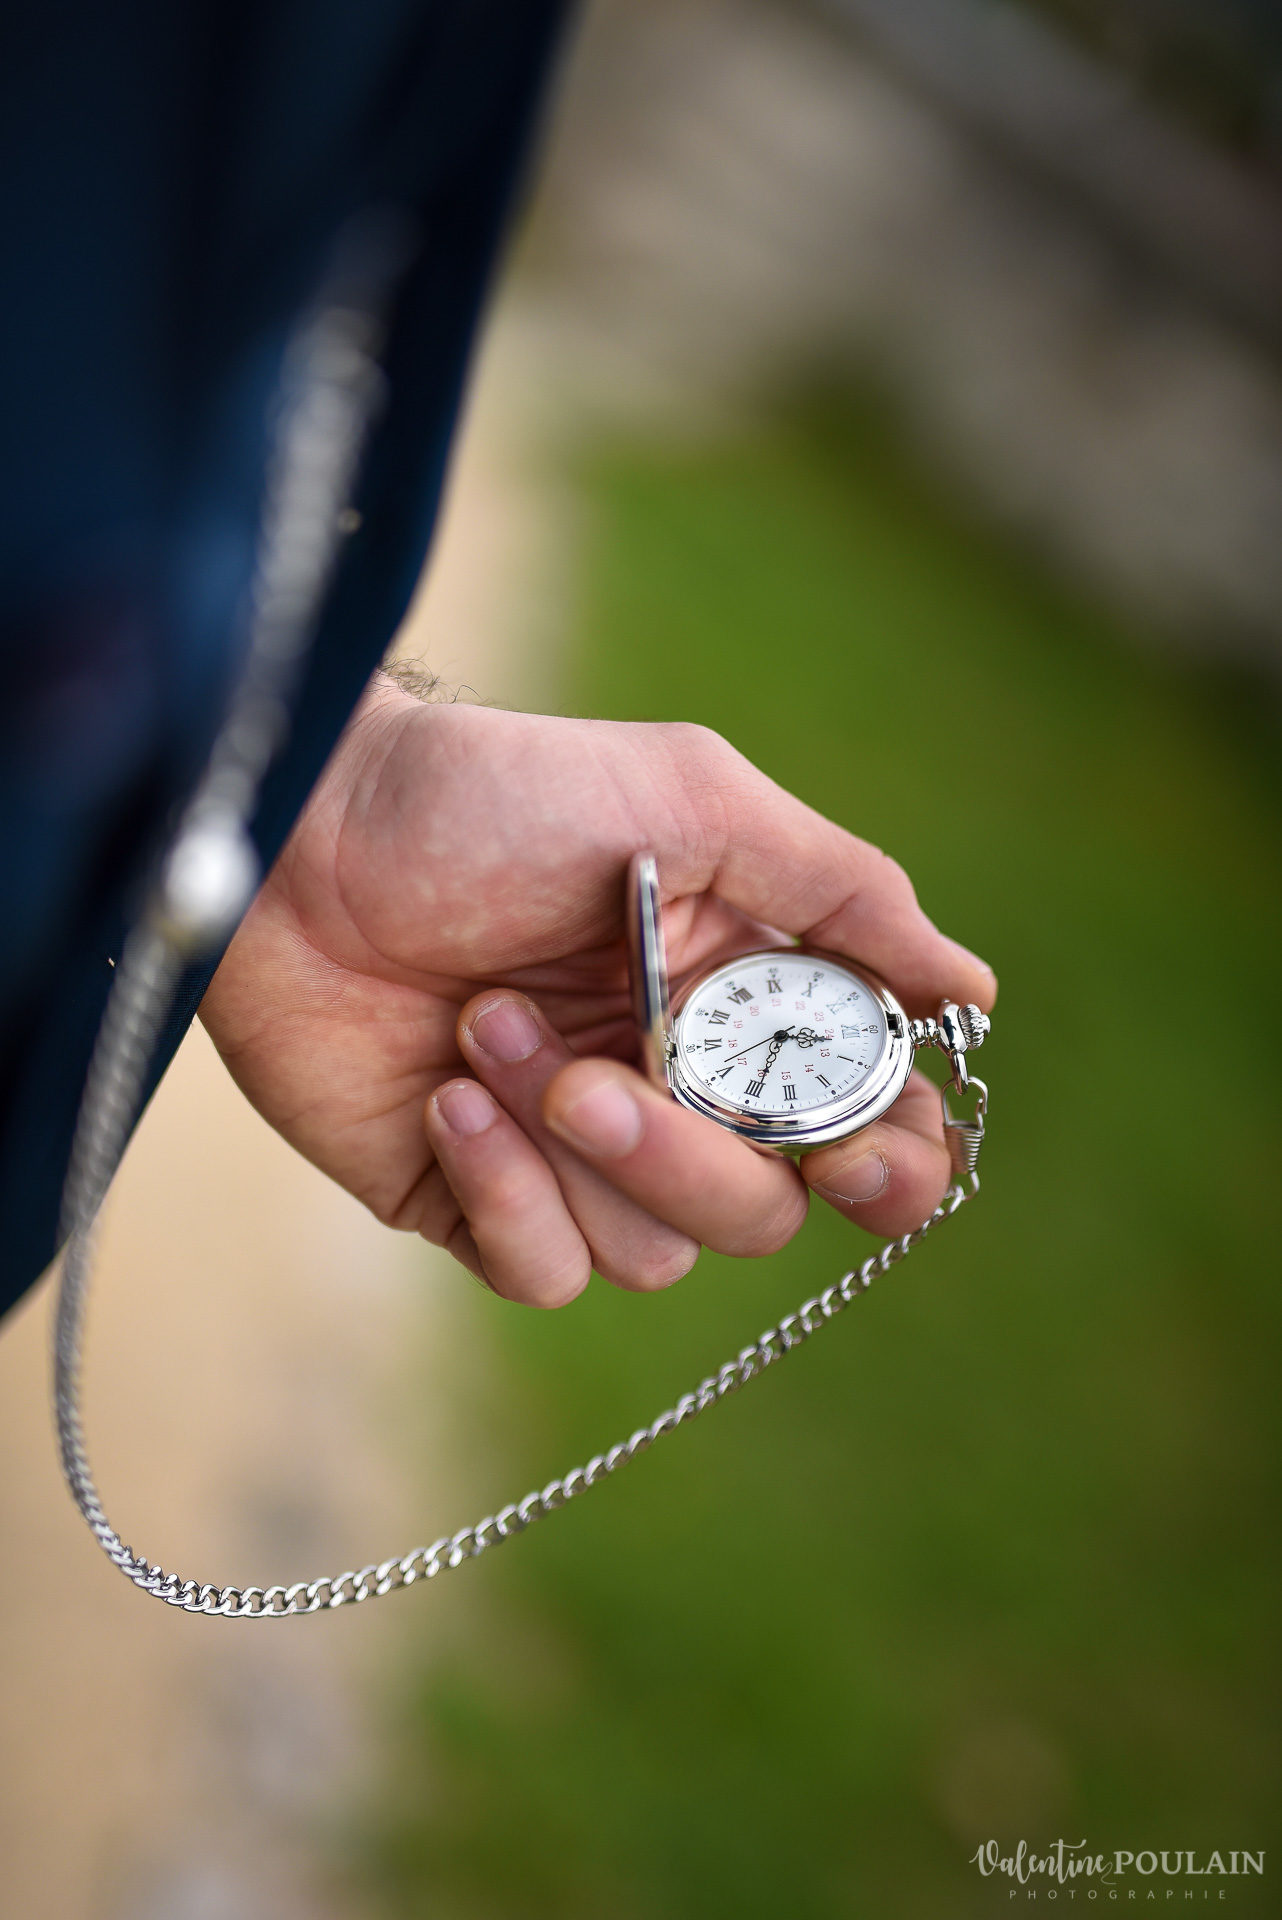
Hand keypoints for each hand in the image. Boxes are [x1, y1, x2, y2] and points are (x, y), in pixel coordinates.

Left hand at [200, 677, 995, 1306]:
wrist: (299, 839)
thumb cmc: (490, 796)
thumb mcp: (687, 801)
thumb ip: (839, 893)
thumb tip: (972, 989)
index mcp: (739, 1000)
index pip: (861, 1123)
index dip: (885, 1161)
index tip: (858, 1152)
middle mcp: (671, 1089)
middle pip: (764, 1212)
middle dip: (689, 1155)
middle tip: (604, 1071)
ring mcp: (574, 1154)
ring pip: (658, 1254)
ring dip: (573, 1149)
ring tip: (485, 1028)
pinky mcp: (479, 1200)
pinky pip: (547, 1272)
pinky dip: (504, 1189)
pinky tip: (444, 1095)